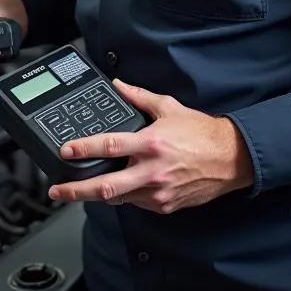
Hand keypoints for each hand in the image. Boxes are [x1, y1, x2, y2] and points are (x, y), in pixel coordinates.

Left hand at [47, 81, 254, 213]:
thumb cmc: (202, 134)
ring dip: (97, 195)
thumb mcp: (168, 107)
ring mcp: (159, 192)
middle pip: (106, 187)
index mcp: (150, 144)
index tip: (65, 151)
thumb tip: (118, 85)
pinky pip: (136, 203)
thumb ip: (139, 97)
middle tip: (57, 191)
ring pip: (119, 199)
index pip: (109, 147)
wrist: (233, 159)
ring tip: (77, 191)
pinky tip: (116, 189)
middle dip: (76, 190)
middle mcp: (152, 171)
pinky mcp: (166, 205)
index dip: (83, 149)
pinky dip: (123, 197)